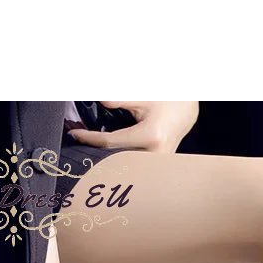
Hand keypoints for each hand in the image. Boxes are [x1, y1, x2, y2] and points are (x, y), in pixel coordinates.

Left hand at [69, 101, 198, 154]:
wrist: (188, 110)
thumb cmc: (168, 100)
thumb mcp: (143, 96)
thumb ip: (119, 99)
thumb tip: (97, 101)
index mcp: (150, 136)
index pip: (111, 143)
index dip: (90, 139)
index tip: (74, 134)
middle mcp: (155, 154)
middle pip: (116, 159)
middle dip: (95, 153)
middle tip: (77, 144)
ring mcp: (157, 163)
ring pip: (125, 166)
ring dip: (105, 159)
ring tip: (88, 150)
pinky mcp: (157, 165)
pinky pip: (133, 165)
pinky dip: (118, 159)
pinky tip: (105, 154)